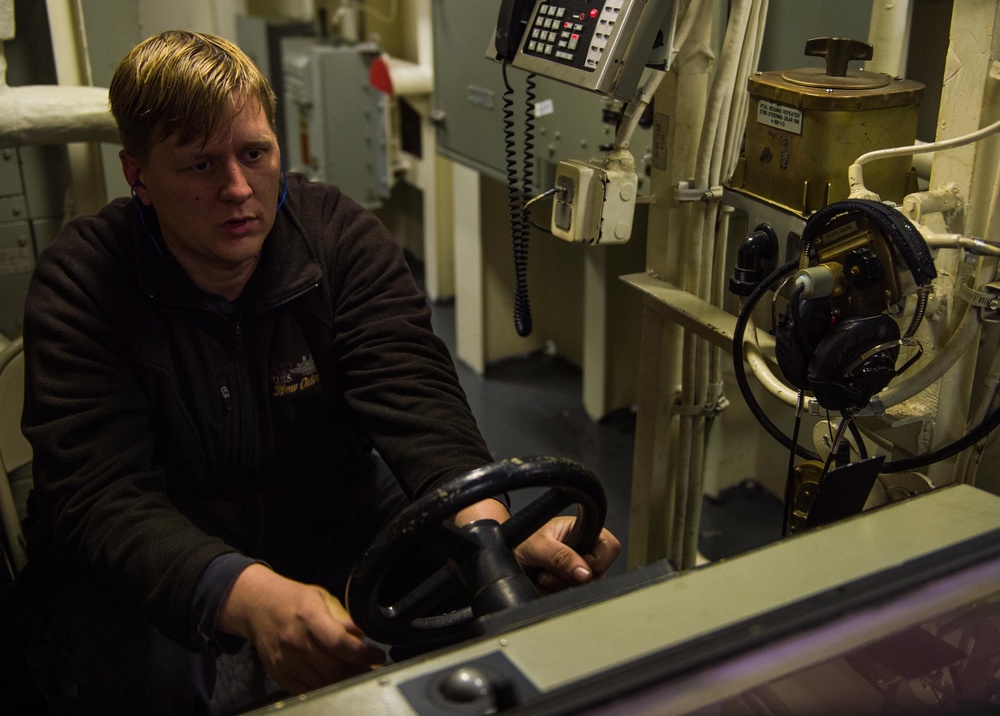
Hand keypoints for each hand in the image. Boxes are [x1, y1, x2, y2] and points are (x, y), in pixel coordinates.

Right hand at [218, 564, 385, 694]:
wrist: (257, 606)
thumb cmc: (294, 599)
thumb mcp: (321, 598)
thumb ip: (342, 617)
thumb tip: (364, 634)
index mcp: (308, 616)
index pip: (338, 643)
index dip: (362, 653)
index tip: (378, 656)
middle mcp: (294, 641)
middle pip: (333, 667)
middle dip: (358, 669)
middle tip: (371, 666)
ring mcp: (284, 660)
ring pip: (322, 682)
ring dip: (343, 680)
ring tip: (356, 672)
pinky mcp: (278, 674)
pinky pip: (307, 689)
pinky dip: (324, 687)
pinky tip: (335, 678)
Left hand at [455, 500, 620, 592]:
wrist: (504, 556)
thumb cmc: (520, 541)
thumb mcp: (538, 546)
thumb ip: (561, 557)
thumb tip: (586, 573)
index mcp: (583, 531)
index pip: (610, 547)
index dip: (598, 560)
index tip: (579, 568)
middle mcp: (584, 551)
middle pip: (599, 573)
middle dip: (571, 577)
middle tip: (549, 570)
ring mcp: (577, 570)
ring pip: (585, 589)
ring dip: (560, 586)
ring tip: (542, 574)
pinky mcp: (568, 586)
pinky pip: (571, 597)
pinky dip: (555, 594)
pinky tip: (543, 584)